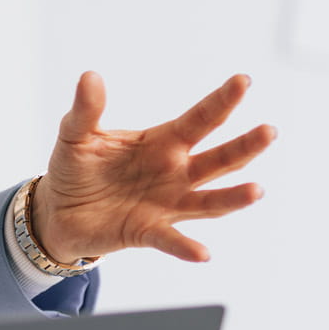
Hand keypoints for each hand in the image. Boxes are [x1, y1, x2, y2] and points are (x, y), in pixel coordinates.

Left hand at [33, 72, 275, 264]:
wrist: (58, 210)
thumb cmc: (76, 168)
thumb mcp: (76, 135)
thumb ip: (86, 109)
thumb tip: (90, 76)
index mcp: (162, 143)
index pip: (199, 120)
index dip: (222, 101)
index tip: (244, 81)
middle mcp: (175, 173)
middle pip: (219, 159)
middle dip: (245, 146)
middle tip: (269, 130)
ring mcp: (167, 204)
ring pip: (210, 200)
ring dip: (234, 197)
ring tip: (257, 190)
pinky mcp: (148, 231)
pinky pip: (171, 239)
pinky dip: (186, 246)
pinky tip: (203, 253)